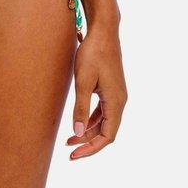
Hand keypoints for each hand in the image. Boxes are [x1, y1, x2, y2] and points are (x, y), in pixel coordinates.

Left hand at [66, 26, 126, 159]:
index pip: (107, 136)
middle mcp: (120, 101)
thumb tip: (77, 134)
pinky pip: (102, 111)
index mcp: (116, 102)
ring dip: (88, 131)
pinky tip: (78, 122)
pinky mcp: (110, 88)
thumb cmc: (93, 54)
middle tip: (68, 150)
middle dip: (87, 142)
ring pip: (104, 122)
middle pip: (106, 131)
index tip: (74, 155)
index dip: (91, 148)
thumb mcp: (83, 82)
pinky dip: (90, 119)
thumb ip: (80, 108)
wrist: (103, 31)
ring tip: (69, 139)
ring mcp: (116, 94)